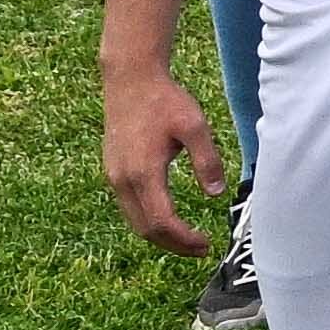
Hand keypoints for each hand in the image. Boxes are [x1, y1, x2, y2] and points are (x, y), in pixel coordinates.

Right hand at [103, 71, 228, 255]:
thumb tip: (216, 194)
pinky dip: (149, 220)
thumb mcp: (194, 126)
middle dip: (173, 244)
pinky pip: (130, 207)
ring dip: (160, 234)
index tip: (206, 244)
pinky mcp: (113, 172)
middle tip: (202, 248)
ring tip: (189, 238)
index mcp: (143, 173)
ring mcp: (114, 177)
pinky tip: (170, 218)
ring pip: (135, 221)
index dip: (184, 239)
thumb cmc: (164, 101)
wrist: (130, 81)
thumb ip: (206, 160)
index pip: (162, 221)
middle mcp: (122, 180)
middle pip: (145, 229)